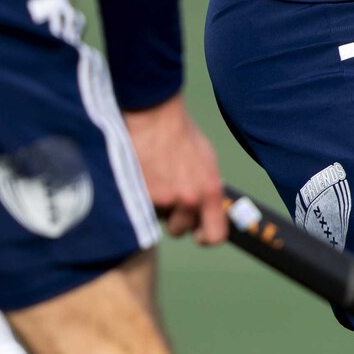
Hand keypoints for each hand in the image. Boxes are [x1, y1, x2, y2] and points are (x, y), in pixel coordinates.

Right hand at [121, 95, 228, 244]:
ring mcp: (163, 199)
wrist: (153, 115)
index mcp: (210, 192)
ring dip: (156, 207)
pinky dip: (138, 197)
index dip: (205, 238)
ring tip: (154, 180)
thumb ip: (207, 188)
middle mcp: (189, 199)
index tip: (197, 234)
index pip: (215, 235)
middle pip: (180, 229)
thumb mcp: (206, 161)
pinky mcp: (139, 195)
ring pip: (157, 219)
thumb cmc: (180, 133)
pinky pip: (139, 208)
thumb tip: (208, 206)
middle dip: (174, 217)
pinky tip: (140, 176)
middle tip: (168, 193)